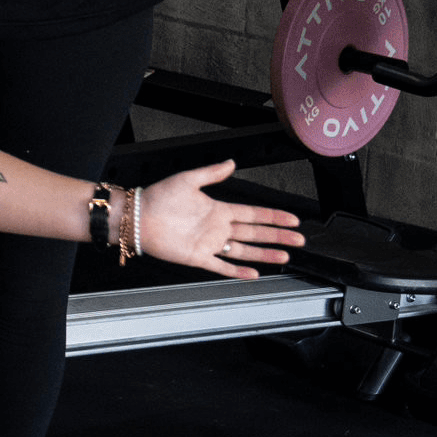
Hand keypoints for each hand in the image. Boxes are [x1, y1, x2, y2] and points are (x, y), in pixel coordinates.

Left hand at [138, 161, 302, 278]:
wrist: (137, 218)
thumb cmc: (157, 198)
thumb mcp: (187, 180)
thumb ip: (212, 173)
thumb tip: (231, 163)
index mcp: (217, 209)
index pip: (253, 213)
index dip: (273, 217)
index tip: (291, 219)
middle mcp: (217, 227)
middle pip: (255, 232)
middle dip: (277, 236)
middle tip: (298, 239)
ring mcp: (209, 243)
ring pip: (243, 250)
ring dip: (264, 253)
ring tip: (284, 255)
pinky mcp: (198, 257)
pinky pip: (222, 266)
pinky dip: (238, 271)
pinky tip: (254, 273)